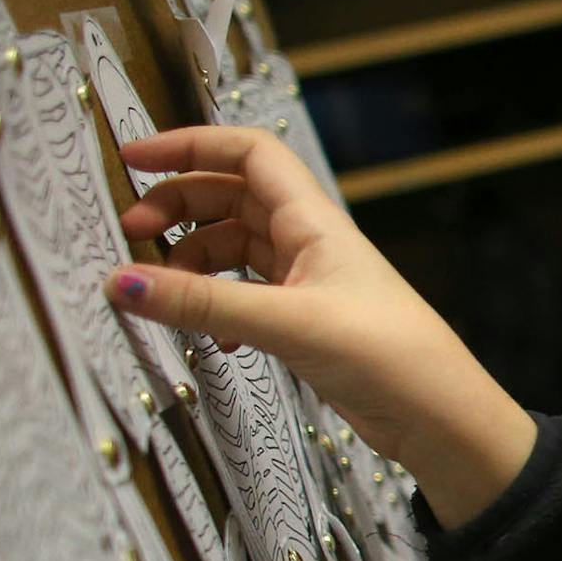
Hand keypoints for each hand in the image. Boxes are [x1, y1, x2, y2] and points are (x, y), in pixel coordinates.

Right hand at [105, 127, 535, 526]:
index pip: (248, 154)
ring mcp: (309, 283)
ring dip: (193, 262)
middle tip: (131, 233)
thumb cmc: (388, 354)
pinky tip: (211, 341)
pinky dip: (217, 307)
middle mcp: (311, 243)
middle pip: (232, 198)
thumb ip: (204, 303)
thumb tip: (121, 282)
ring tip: (161, 293)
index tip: (135, 159)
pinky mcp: (307, 323)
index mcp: (314, 221)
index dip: (191, 145)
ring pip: (236, 249)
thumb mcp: (287, 323)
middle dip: (179, 206)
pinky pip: (247, 297)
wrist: (440, 415)